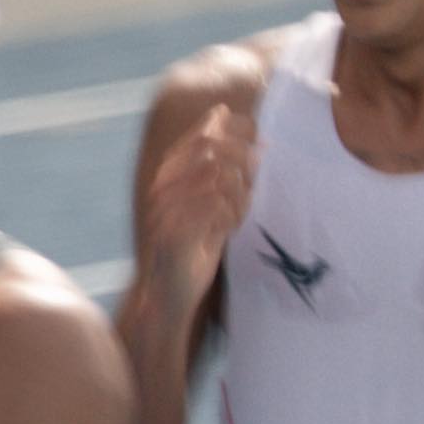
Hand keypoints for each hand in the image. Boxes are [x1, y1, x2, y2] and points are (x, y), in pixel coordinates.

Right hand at [136, 92, 253, 312]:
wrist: (168, 295)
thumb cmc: (194, 250)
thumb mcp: (214, 208)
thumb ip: (230, 180)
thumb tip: (259, 148)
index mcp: (170, 174)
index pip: (202, 132)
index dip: (234, 128)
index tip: (259, 137)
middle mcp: (163, 185)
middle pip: (210, 147)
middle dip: (242, 156)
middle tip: (257, 174)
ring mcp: (166, 207)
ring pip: (216, 175)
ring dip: (239, 192)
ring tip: (239, 213)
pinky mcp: (174, 230)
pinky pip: (214, 205)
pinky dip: (231, 214)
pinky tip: (231, 228)